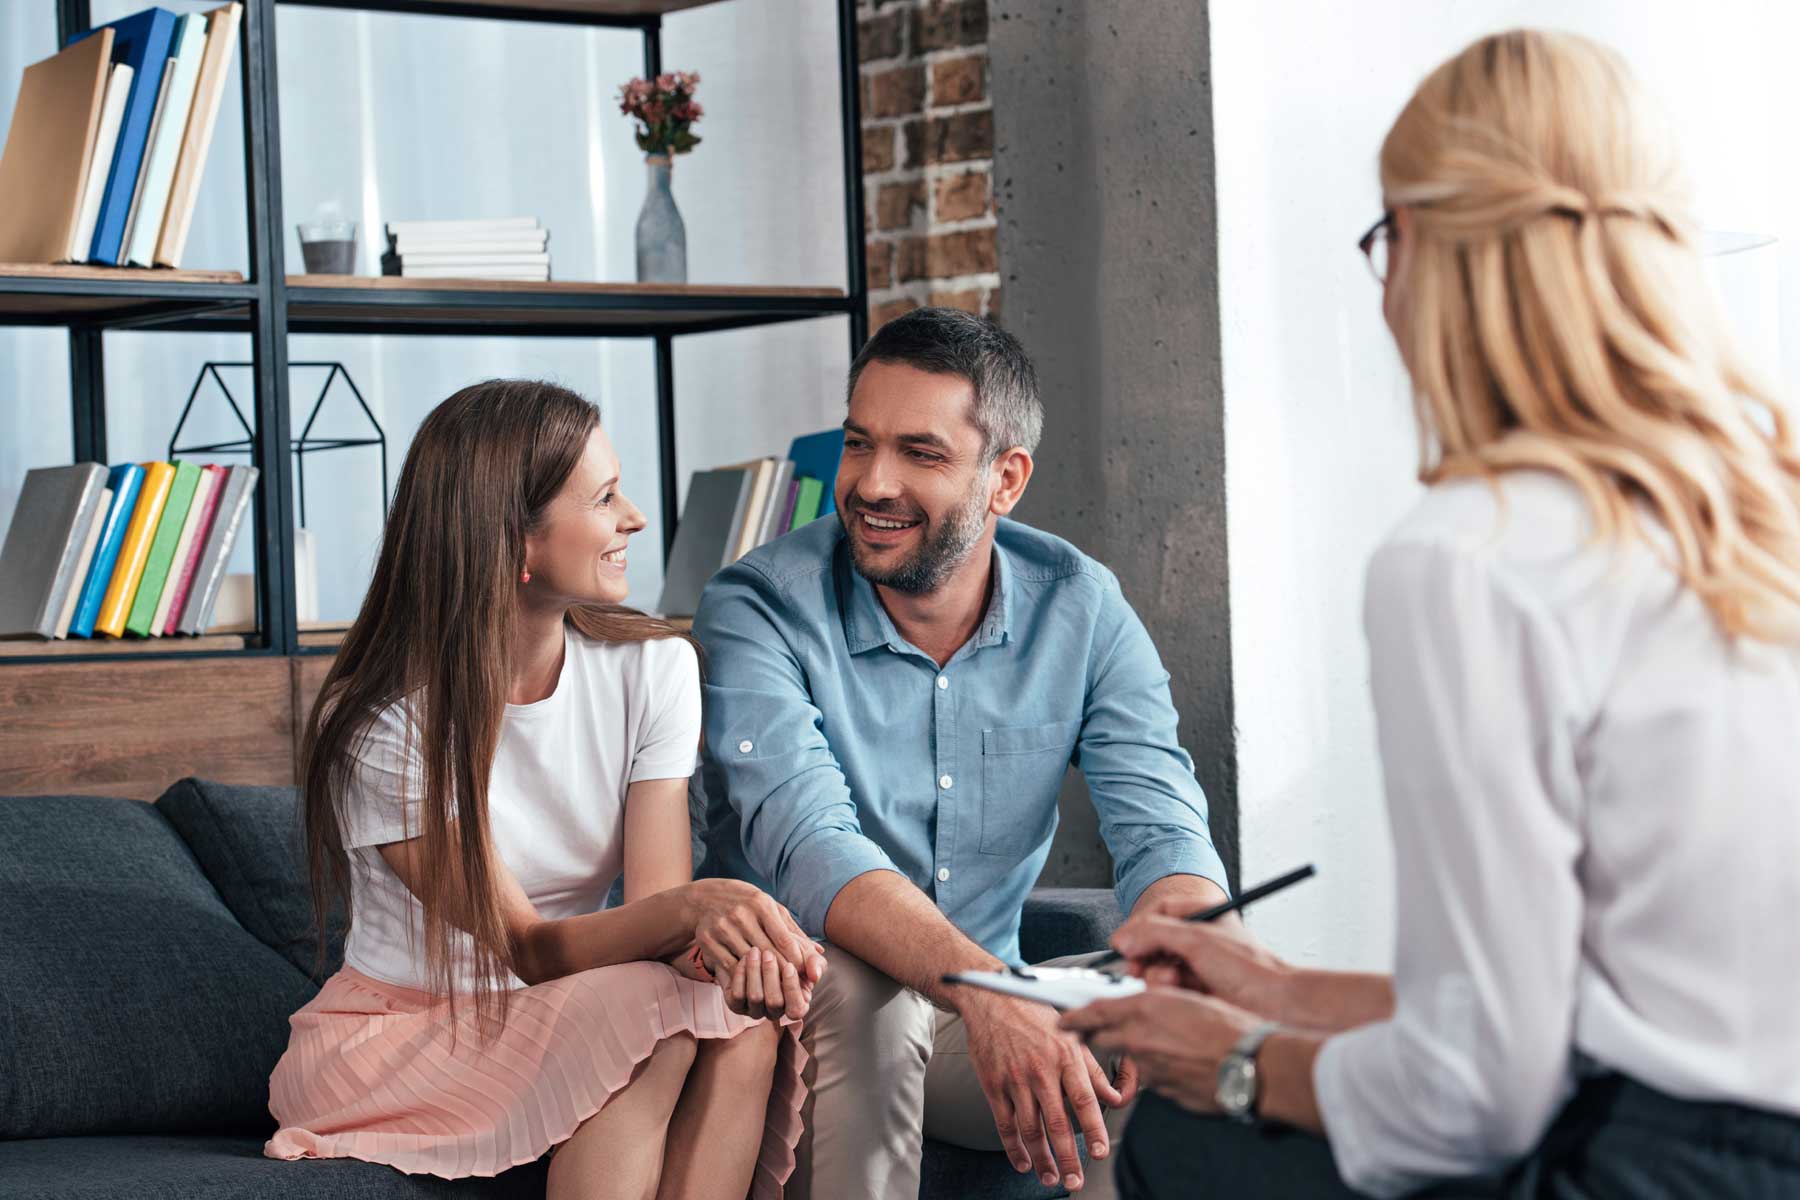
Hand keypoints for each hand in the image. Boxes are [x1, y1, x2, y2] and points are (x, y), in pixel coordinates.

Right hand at [682, 879, 826, 1003]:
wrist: (704, 898)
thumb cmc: (747, 905)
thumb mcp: (771, 909)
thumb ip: (794, 932)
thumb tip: (819, 954)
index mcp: (760, 903)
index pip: (783, 938)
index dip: (796, 958)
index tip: (805, 973)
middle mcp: (741, 914)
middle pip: (768, 952)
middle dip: (783, 971)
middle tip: (794, 985)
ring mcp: (722, 928)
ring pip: (749, 962)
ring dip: (764, 977)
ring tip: (776, 987)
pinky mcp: (707, 940)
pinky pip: (729, 966)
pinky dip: (743, 977)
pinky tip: (752, 983)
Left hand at [719, 946, 815, 1020]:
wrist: (762, 947)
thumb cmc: (790, 952)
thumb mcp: (806, 954)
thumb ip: (815, 963)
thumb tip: (815, 976)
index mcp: (796, 1005)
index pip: (796, 1009)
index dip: (792, 989)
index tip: (788, 965)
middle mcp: (775, 1012)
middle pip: (774, 1002)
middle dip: (771, 976)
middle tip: (768, 953)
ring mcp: (755, 1010)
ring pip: (755, 998)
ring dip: (755, 972)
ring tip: (755, 951)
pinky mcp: (737, 1004)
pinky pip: (737, 995)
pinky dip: (740, 975)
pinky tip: (744, 958)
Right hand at [960, 992, 1128, 1191]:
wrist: (991, 999)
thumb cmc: (1034, 1015)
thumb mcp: (1070, 1035)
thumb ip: (1093, 1069)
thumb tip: (1114, 1097)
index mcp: (1065, 1056)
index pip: (1084, 1099)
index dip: (1094, 1129)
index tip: (1099, 1152)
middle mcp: (1041, 1070)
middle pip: (1057, 1122)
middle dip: (1067, 1157)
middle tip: (1074, 1179)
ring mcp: (1015, 1079)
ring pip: (1030, 1129)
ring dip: (1041, 1158)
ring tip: (1050, 1177)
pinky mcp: (993, 1084)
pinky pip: (1005, 1123)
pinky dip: (1013, 1148)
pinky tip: (1023, 1162)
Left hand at [1060, 988, 1260, 1115]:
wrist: (1252, 1066)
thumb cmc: (1230, 1027)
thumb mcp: (1188, 997)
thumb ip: (1157, 1001)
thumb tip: (1142, 1002)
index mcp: (1145, 1008)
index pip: (1094, 1011)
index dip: (1074, 1015)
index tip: (1064, 1018)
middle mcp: (1140, 1038)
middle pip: (1100, 1039)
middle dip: (1094, 1035)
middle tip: (1091, 1032)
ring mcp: (1149, 1068)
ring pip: (1128, 1059)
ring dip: (1133, 1052)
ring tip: (1161, 1045)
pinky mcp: (1161, 1091)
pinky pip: (1151, 1078)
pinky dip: (1157, 1070)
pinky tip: (1180, 1063)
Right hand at [1112, 913, 1290, 1012]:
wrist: (1276, 1006)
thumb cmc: (1250, 969)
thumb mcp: (1198, 940)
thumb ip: (1155, 933)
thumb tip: (1123, 938)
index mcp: (1206, 914)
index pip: (1160, 911)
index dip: (1139, 926)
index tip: (1123, 942)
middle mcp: (1201, 937)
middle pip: (1155, 940)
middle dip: (1147, 955)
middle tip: (1139, 967)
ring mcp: (1199, 964)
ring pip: (1159, 966)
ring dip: (1157, 975)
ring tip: (1170, 982)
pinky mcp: (1197, 989)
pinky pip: (1168, 987)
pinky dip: (1166, 990)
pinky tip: (1177, 993)